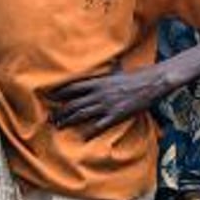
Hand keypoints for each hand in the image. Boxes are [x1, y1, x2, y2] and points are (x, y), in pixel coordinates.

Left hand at [48, 64, 167, 138]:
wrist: (150, 83)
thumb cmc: (135, 77)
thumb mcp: (118, 70)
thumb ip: (109, 69)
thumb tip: (109, 61)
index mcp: (98, 82)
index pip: (73, 87)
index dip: (60, 92)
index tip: (49, 97)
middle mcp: (99, 94)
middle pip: (74, 103)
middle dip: (60, 111)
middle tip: (50, 118)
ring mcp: (106, 105)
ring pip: (82, 115)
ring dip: (68, 121)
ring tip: (59, 126)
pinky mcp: (115, 116)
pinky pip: (99, 126)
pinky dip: (89, 133)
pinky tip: (81, 138)